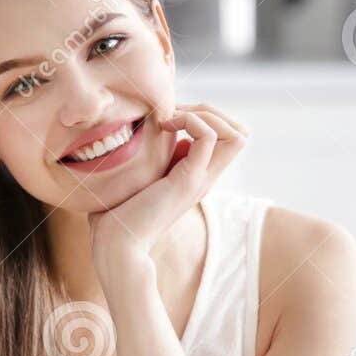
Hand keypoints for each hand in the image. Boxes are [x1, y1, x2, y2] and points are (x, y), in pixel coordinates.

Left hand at [88, 103, 248, 281]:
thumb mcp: (137, 178)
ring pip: (237, 134)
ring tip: (171, 119)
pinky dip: (191, 121)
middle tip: (174, 113)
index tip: (170, 116)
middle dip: (211, 111)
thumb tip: (149, 135)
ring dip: (205, 114)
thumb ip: (150, 159)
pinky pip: (208, 138)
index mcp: (195, 174)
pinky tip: (163, 127)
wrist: (115, 244)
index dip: (206, 116)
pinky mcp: (187, 180)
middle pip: (240, 133)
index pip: (228, 137)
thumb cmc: (115, 215)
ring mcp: (200, 178)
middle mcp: (205, 176)